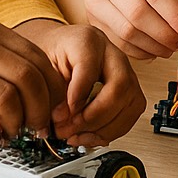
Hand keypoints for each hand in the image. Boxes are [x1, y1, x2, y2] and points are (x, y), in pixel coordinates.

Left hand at [16, 19, 146, 149]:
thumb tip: (64, 118)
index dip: (76, 95)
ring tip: (76, 136)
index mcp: (88, 42)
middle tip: (68, 128)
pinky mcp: (132, 92)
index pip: (89, 68)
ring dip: (102, 129)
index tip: (60, 114)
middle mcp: (113, 56)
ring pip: (131, 104)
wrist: (61, 54)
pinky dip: (109, 132)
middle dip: (93, 116)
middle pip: (120, 87)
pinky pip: (131, 116)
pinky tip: (89, 136)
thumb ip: (55, 91)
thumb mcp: (45, 68)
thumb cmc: (54, 58)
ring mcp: (127, 73)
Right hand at [84, 0, 177, 59]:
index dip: (174, 15)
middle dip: (164, 33)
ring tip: (169, 48)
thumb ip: (176, 3)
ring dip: (153, 45)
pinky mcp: (91, 19)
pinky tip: (153, 50)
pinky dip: (140, 51)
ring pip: (127, 31)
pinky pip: (118, 42)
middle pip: (138, 12)